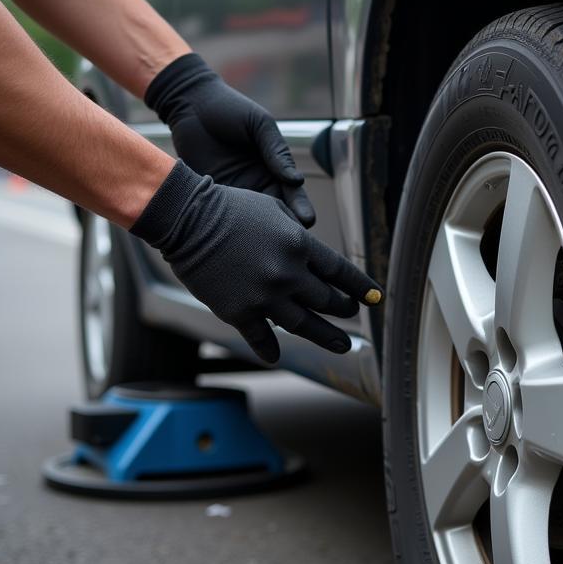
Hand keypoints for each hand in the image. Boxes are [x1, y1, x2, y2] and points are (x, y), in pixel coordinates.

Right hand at [131, 162, 381, 363]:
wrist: (188, 219)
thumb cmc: (229, 206)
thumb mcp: (274, 210)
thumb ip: (298, 235)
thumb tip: (315, 257)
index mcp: (300, 246)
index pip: (341, 272)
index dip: (361, 287)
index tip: (375, 299)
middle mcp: (288, 274)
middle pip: (327, 300)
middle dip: (344, 309)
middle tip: (350, 314)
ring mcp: (265, 296)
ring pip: (305, 324)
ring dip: (327, 336)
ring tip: (342, 345)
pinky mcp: (239, 312)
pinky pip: (262, 338)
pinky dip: (270, 349)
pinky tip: (276, 357)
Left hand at [145, 53, 315, 226]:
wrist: (190, 104)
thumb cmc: (229, 108)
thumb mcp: (259, 124)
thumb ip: (277, 151)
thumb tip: (296, 180)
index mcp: (274, 168)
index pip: (294, 194)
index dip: (301, 208)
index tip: (307, 221)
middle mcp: (257, 183)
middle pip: (276, 213)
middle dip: (282, 227)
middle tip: (286, 240)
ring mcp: (235, 190)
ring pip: (251, 219)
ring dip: (256, 231)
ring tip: (261, 242)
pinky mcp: (211, 193)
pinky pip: (224, 214)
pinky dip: (229, 224)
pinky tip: (232, 233)